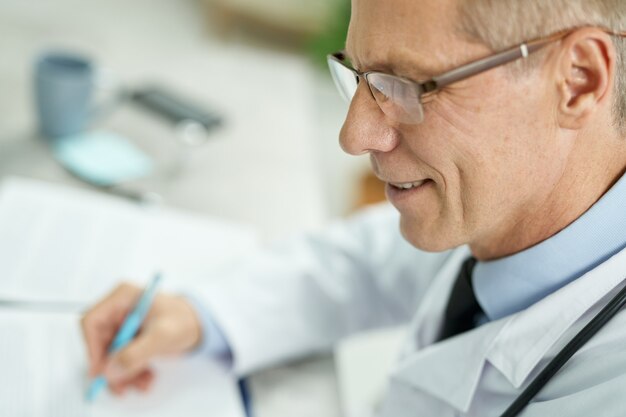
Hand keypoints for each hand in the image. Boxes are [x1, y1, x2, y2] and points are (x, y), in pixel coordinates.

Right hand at [81, 283, 201, 394]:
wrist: (200, 324)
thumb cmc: (185, 320)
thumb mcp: (162, 335)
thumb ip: (136, 352)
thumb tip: (110, 370)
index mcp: (122, 296)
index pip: (92, 321)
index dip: (92, 347)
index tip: (102, 370)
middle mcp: (119, 308)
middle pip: (99, 342)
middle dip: (112, 366)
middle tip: (123, 386)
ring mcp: (122, 323)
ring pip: (109, 354)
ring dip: (123, 374)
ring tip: (143, 383)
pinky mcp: (128, 337)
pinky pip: (120, 359)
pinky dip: (130, 373)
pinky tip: (146, 378)